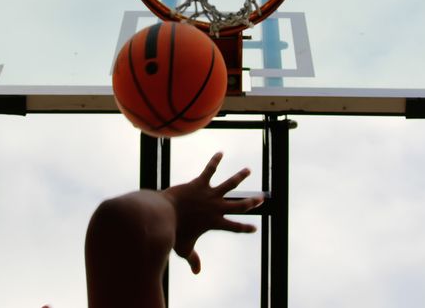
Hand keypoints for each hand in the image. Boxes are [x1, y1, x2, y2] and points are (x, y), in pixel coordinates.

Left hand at [162, 152, 263, 273]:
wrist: (164, 214)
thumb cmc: (173, 233)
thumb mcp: (184, 248)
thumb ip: (193, 259)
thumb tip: (197, 271)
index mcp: (214, 223)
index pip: (235, 227)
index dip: (246, 228)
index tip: (254, 228)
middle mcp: (216, 208)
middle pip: (239, 205)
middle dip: (251, 202)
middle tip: (261, 199)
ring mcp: (209, 194)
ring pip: (230, 184)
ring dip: (240, 176)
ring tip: (248, 170)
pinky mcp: (200, 183)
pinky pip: (210, 170)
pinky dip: (215, 161)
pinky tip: (220, 153)